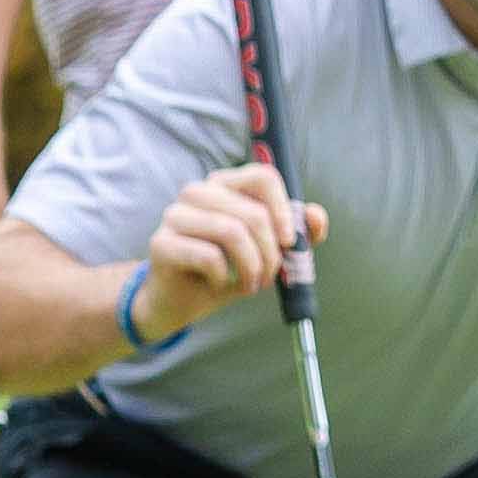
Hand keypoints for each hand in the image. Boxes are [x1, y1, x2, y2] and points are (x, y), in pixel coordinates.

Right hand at [133, 155, 314, 340]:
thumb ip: (296, 234)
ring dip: (251, 267)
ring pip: (232, 232)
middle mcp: (198, 192)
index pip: (263, 177)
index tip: (290, 241)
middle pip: (253, 212)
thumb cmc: (227, 269)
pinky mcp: (161, 242)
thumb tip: (316, 218)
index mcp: (225, 185)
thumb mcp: (267, 252)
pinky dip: (225, 277)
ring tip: (251, 284)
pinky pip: (209, 256)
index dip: (284, 209)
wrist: (183, 300)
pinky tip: (221, 284)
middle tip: (270, 276)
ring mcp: (175, 214)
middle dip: (271, 253)